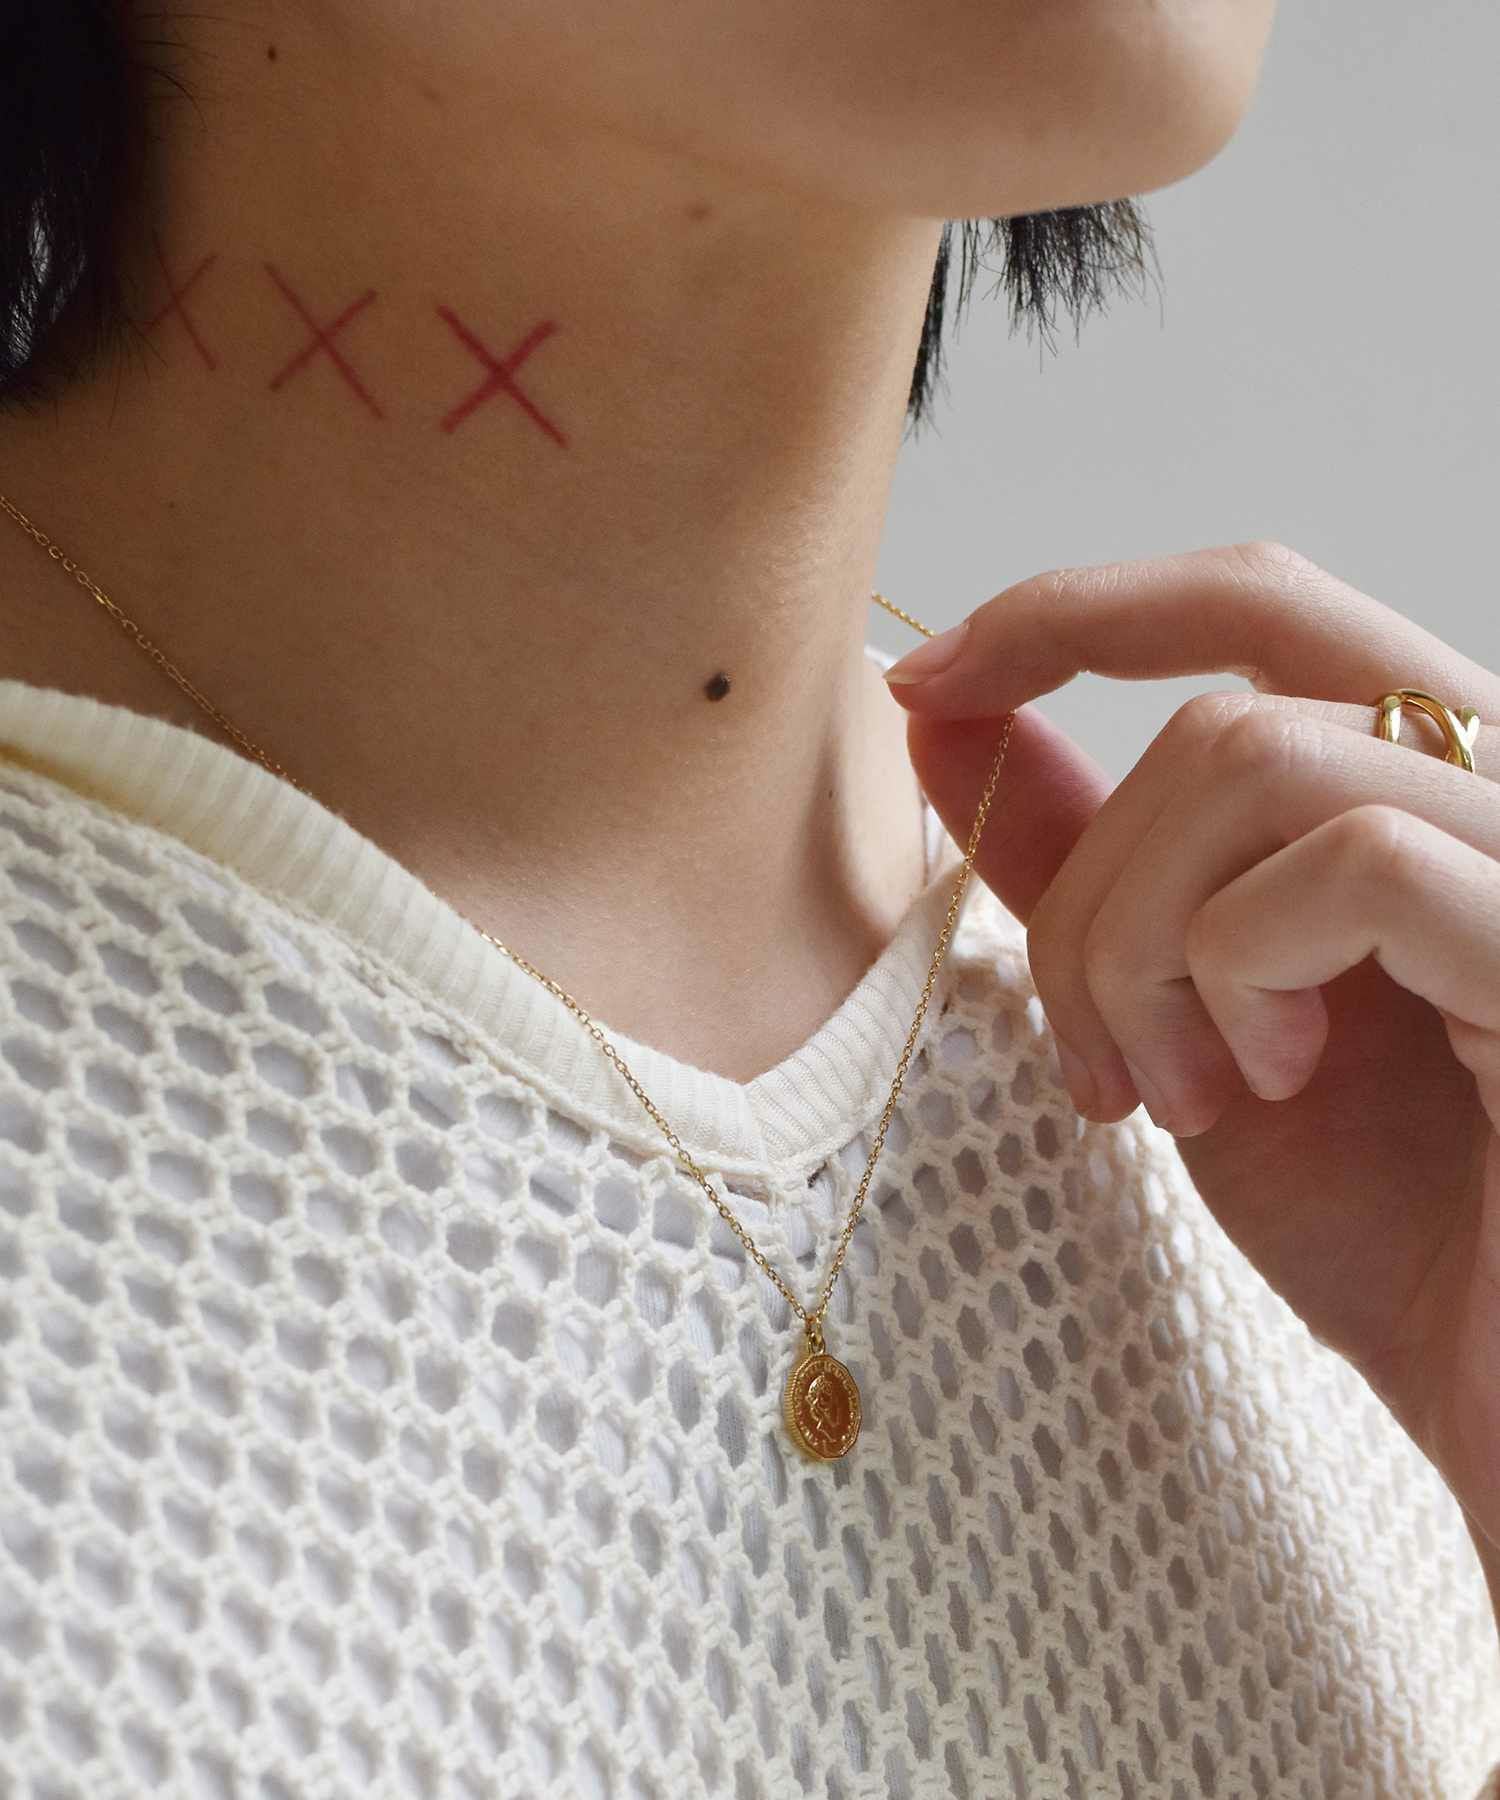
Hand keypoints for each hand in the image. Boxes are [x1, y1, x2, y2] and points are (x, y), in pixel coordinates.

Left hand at [883, 540, 1499, 1551]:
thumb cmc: (1386, 1222)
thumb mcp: (1188, 1016)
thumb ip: (1090, 859)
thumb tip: (956, 720)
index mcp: (1428, 781)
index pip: (1254, 599)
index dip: (1070, 613)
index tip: (924, 686)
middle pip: (1235, 665)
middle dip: (1091, 863)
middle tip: (1085, 1040)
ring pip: (1255, 756)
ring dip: (1142, 942)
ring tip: (1174, 1091)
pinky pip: (1354, 859)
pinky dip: (1239, 973)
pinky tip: (1266, 1086)